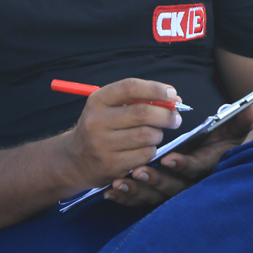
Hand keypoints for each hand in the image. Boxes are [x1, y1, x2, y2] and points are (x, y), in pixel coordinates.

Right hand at [61, 79, 182, 190]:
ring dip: (158, 134)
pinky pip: (145, 155)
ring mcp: (102, 145)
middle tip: (176, 117)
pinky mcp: (110, 165)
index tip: (172, 93)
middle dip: (166, 114)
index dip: (155, 89)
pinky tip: (144, 149)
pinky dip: (151, 150)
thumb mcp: (109, 108)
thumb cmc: (102, 127)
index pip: (130, 87)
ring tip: (154, 134)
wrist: (76, 159)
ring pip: (147, 135)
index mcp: (97, 100)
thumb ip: (137, 100)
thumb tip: (173, 98)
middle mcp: (96, 121)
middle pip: (142, 113)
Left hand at [104, 104, 252, 207]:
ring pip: (155, 198)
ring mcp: (173, 194)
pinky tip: (110, 192)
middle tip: (137, 170)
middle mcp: (190, 185)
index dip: (183, 165)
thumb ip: (238, 123)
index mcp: (206, 168)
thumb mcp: (229, 134)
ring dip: (137, 191)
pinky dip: (126, 199)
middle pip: (173, 188)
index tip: (168, 158)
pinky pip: (141, 203)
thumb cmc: (217, 145)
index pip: (196, 169)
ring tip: (119, 181)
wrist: (210, 163)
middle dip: (155, 180)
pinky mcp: (157, 199)